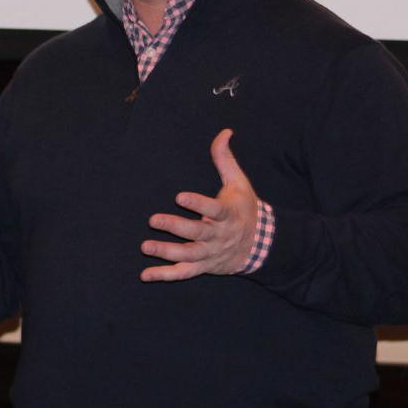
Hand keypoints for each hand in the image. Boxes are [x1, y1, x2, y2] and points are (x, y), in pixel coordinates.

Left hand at [140, 129, 257, 281]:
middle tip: (153, 219)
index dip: (197, 204)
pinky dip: (165, 275)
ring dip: (166, 252)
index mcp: (227, 214)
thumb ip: (225, 159)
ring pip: (188, 256)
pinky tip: (145, 275)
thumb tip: (224, 131)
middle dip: (176, 227)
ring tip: (145, 246)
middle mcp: (219, 236)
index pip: (213, 210)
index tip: (179, 196)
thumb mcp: (239, 183)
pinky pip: (183, 273)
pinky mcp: (204, 266)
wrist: (262, 246)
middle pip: (197, 234)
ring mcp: (211, 254)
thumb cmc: (245, 209)